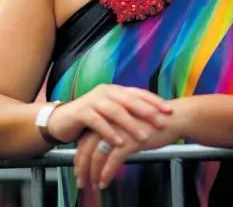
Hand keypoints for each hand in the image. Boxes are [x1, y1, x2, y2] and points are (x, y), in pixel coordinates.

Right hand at [48, 84, 172, 147]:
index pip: (138, 93)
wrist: (62, 119)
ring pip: (115, 111)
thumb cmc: (91, 117)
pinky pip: (98, 122)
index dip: (154, 101)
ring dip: (130, 125)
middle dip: (147, 112)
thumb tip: (153, 116)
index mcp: (116, 90)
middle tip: (161, 123)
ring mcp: (93, 100)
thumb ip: (127, 110)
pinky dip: (109, 132)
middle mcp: (106, 91)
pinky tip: (119, 142)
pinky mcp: (82, 112)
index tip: (169, 110)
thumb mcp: (111, 111)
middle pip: (130, 100)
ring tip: (143, 137)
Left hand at [74, 112, 180, 189]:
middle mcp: (111, 122)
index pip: (86, 137)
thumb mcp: (130, 124)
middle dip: (82, 166)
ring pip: (97, 155)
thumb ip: (117, 131)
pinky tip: (104, 182)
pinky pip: (112, 161)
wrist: (173, 118)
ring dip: (92, 173)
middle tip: (81, 181)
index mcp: (109, 116)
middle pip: (87, 146)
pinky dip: (106, 173)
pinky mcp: (130, 140)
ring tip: (92, 185)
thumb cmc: (154, 122)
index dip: (81, 154)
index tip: (79, 168)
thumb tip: (107, 147)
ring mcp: (119, 131)